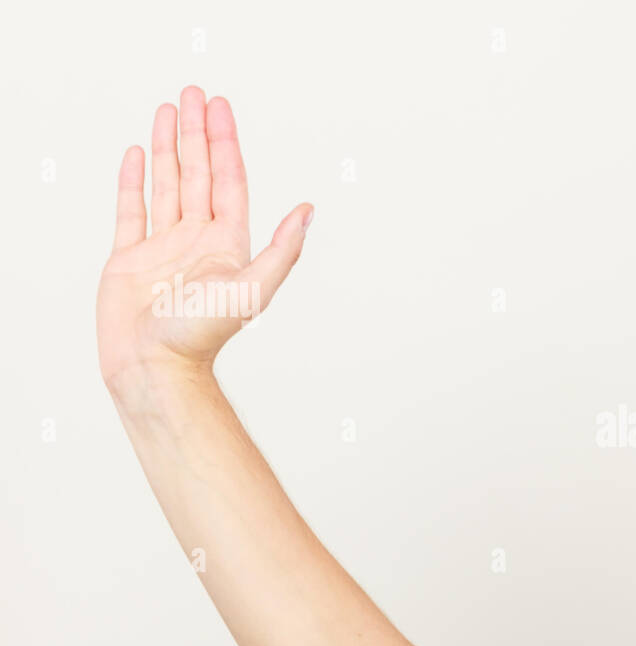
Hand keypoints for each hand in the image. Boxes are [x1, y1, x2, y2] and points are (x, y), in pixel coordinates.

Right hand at [96, 86, 311, 389]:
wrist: (154, 365)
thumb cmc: (202, 335)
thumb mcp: (254, 288)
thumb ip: (283, 248)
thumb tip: (309, 211)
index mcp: (228, 243)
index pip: (229, 180)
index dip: (225, 142)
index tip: (219, 108)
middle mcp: (198, 240)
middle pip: (199, 173)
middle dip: (196, 133)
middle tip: (193, 93)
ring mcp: (163, 247)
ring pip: (168, 184)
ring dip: (166, 147)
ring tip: (166, 111)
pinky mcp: (129, 258)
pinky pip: (132, 210)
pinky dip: (134, 181)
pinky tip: (136, 155)